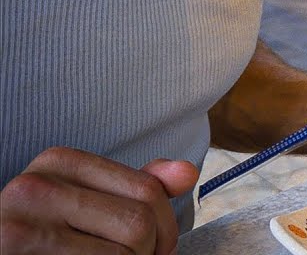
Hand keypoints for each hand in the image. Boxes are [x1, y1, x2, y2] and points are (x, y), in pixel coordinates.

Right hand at [0, 148, 196, 253]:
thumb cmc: (43, 239)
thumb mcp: (86, 202)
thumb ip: (133, 187)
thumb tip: (187, 172)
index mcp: (60, 162)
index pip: (147, 190)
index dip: (166, 228)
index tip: (158, 249)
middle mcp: (37, 185)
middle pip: (138, 223)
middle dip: (147, 253)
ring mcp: (22, 222)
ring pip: (124, 253)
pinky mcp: (15, 251)